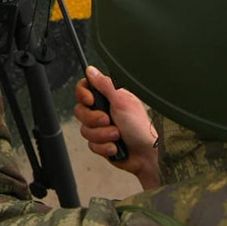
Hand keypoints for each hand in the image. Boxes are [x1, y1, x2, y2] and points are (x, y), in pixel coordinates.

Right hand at [74, 66, 160, 188]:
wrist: (146, 155)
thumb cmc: (140, 127)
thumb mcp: (122, 101)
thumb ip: (104, 85)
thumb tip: (91, 70)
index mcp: (109, 97)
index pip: (85, 89)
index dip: (83, 95)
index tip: (90, 101)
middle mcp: (104, 111)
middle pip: (80, 111)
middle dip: (94, 119)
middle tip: (108, 120)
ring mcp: (102, 128)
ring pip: (85, 130)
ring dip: (102, 135)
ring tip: (117, 136)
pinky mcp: (101, 143)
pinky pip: (91, 145)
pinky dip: (104, 147)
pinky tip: (116, 147)